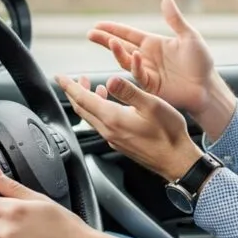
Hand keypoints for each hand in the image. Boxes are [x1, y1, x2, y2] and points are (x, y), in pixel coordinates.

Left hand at [56, 74, 203, 181]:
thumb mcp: (151, 105)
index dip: (70, 86)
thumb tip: (110, 79)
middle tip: (72, 79)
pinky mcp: (121, 143)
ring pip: (91, 118)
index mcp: (113, 118)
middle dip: (74, 92)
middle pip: (82, 110)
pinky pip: (101, 125)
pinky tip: (109, 106)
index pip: (83, 99)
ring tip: (91, 88)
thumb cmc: (168, 134)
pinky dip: (98, 111)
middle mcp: (109, 130)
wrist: (177, 160)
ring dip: (87, 102)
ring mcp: (114, 139)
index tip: (59, 77)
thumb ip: (129, 91)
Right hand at [87, 0, 236, 136]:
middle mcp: (147, 57)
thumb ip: (175, 20)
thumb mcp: (189, 37)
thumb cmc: (201, 63)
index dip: (113, 29)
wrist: (207, 88)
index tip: (98, 24)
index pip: (129, 34)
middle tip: (90, 34)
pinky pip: (139, 74)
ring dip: (117, 51)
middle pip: (121, 46)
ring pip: (126, 60)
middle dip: (105, 40)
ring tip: (110, 41)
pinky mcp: (150, 86)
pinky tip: (135, 56)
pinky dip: (135, 65)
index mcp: (153, 44)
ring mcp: (147, 72)